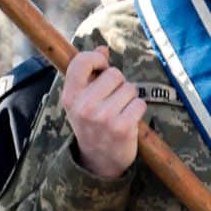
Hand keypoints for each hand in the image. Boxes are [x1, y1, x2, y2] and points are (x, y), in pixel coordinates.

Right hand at [60, 47, 144, 180]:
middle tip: (112, 100)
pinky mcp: (122, 127)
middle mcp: (84, 107)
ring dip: (130, 98)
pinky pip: (140, 103)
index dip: (97, 60)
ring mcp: (103, 118)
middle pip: (114, 74)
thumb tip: (103, 49)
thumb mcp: (82, 100)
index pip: (82, 61)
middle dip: (119, 84)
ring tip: (120, 112)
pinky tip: (128, 120)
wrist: (99, 161)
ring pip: (130, 88)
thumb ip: (90, 73)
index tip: (102, 69)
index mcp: (70, 97)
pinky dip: (138, 110)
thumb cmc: (92, 124)